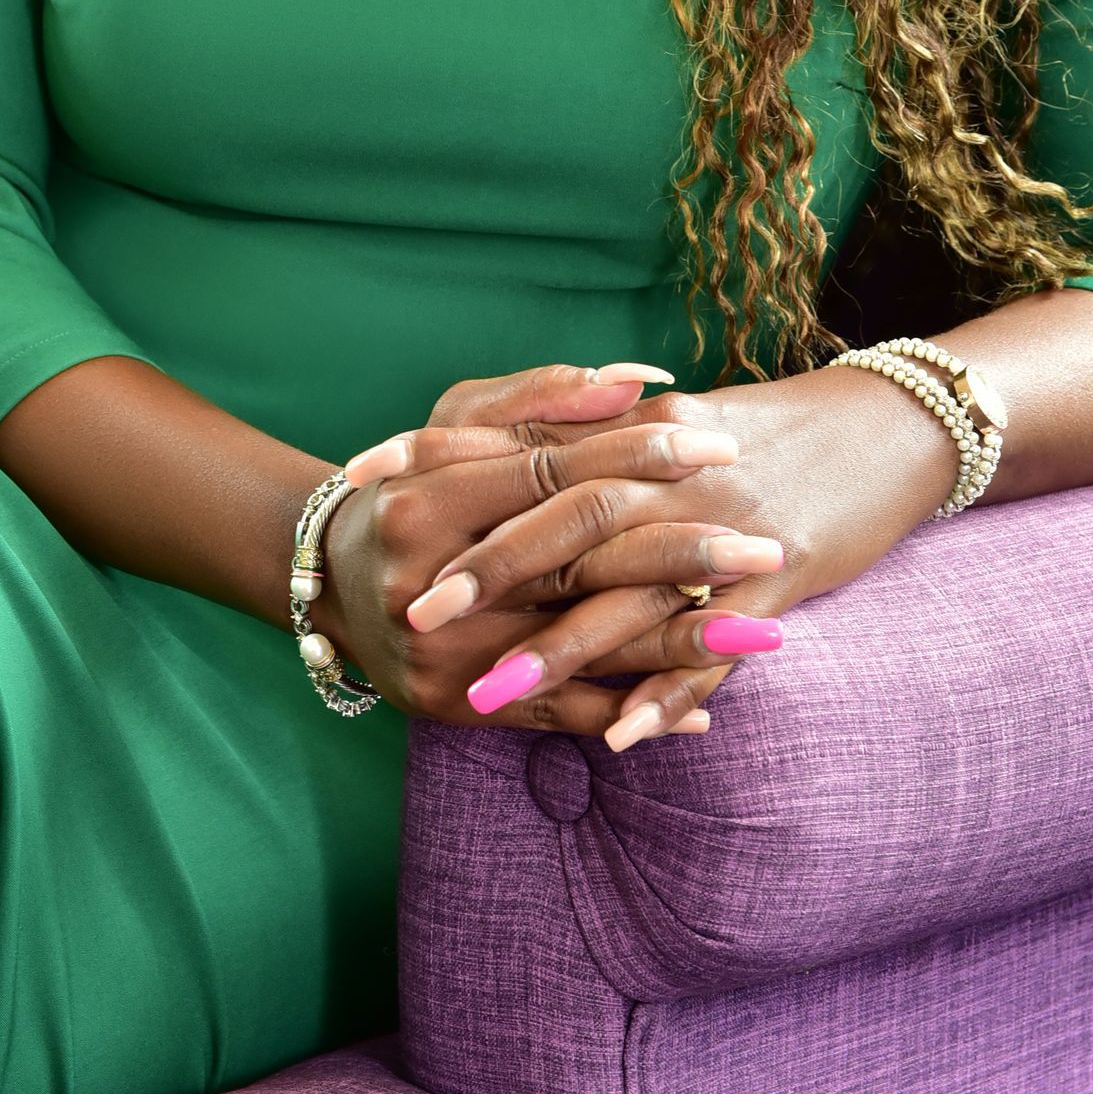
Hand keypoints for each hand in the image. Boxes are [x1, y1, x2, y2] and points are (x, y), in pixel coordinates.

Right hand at [317, 363, 785, 736]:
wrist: (325, 586)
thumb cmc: (408, 489)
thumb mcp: (454, 426)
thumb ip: (542, 399)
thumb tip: (638, 381)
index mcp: (427, 499)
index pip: (553, 477)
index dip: (639, 458)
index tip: (720, 446)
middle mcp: (435, 582)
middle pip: (577, 563)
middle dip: (680, 555)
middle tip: (768, 544)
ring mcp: (445, 653)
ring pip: (581, 647)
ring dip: (677, 642)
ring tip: (762, 630)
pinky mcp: (459, 707)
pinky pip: (561, 713)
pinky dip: (636, 708)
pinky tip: (708, 705)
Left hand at [388, 364, 957, 749]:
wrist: (892, 425)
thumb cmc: (777, 431)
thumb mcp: (678, 423)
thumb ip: (597, 436)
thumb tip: (515, 456)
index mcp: (637, 427)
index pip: (524, 436)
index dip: (442, 453)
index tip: (362, 476)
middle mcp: (673, 470)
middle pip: (566, 517)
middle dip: (489, 566)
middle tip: (415, 611)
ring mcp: (727, 525)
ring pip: (630, 588)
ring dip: (559, 646)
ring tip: (488, 695)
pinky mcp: (780, 576)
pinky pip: (713, 643)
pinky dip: (667, 688)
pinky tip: (620, 736)